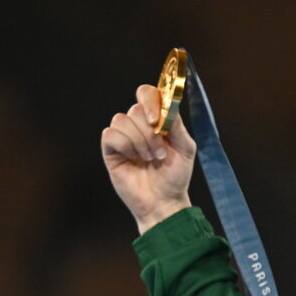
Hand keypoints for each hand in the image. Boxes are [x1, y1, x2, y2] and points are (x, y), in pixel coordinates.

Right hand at [101, 84, 196, 233]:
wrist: (164, 201)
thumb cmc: (176, 176)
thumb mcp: (185, 148)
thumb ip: (176, 125)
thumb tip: (167, 104)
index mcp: (157, 120)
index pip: (147, 94)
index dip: (150, 101)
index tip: (156, 120)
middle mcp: (139, 124)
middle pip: (136, 109)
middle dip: (149, 132)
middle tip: (160, 154)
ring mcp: (124, 136)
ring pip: (122, 120)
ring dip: (139, 142)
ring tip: (150, 159)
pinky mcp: (111, 149)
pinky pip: (110, 134)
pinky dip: (125, 145)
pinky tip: (133, 159)